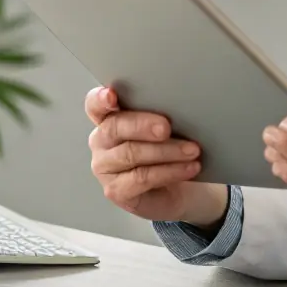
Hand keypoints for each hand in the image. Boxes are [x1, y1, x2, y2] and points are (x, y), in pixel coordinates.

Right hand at [85, 86, 227, 226]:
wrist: (179, 188)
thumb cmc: (168, 149)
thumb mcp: (164, 127)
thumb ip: (159, 113)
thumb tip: (177, 104)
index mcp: (108, 118)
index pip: (95, 104)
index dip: (100, 99)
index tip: (112, 95)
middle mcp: (101, 141)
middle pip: (115, 127)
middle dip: (143, 125)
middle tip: (166, 127)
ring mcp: (105, 167)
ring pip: (131, 153)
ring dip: (166, 151)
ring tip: (192, 150)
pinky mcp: (115, 190)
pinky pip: (142, 178)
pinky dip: (170, 171)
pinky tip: (189, 168)